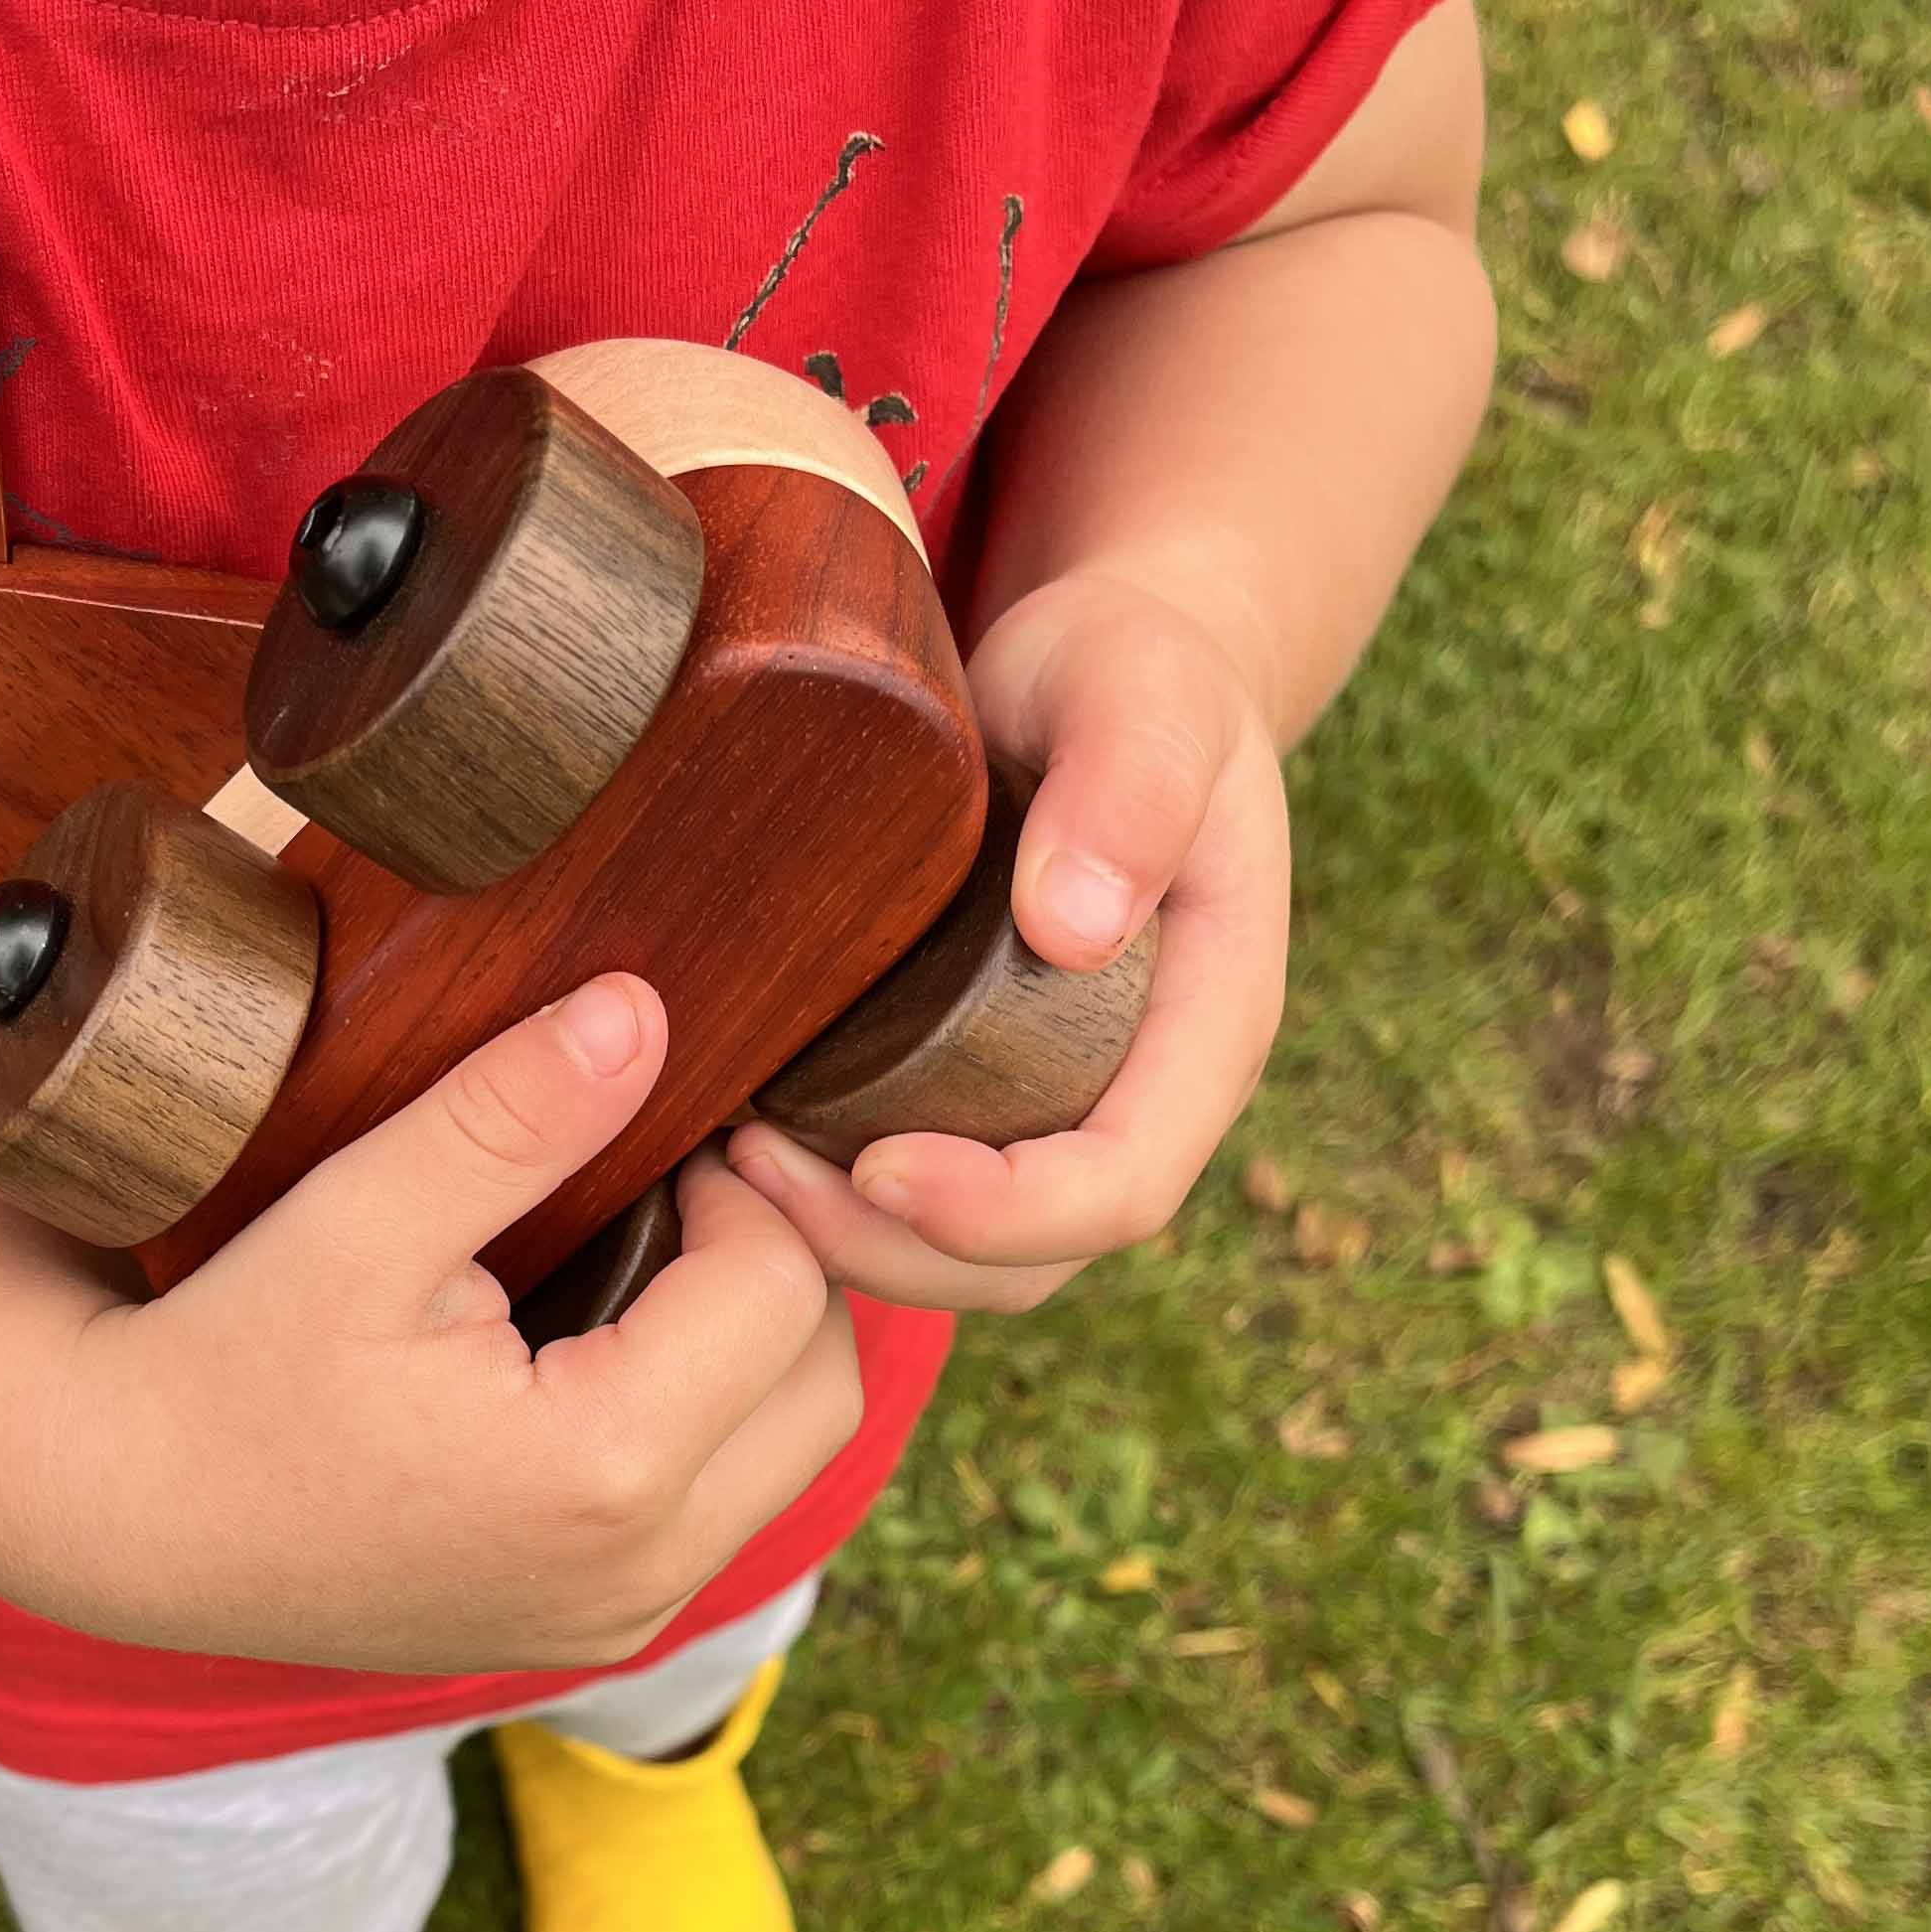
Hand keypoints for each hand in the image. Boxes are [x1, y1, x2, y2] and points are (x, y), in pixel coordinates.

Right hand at [39, 975, 860, 1674]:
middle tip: (688, 1184)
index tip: (668, 1130)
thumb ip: (513, 1115)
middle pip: (823, 1388)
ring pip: (788, 1459)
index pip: (779, 1289)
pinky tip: (619, 1346)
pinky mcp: (589, 1633)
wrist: (121, 1513)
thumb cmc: (223, 1361)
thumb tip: (646, 1011)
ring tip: (659, 1253)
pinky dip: (709, 1422)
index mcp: (602, 1472)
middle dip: (783, 1268)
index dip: (745, 1186)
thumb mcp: (360, 1219)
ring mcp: (617, 1621)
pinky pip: (719, 1514)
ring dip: (759, 1350)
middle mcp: (638, 1575)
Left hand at [725, 571, 1289, 1310]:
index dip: (1007, 1211)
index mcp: (1208, 1025)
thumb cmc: (1124, 672)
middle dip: (890, 1247)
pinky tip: (725, 1143)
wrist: (1085, 678)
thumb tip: (1075, 925)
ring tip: (722, 1167)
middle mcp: (1137, 1099)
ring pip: (958, 1258)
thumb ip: (1128, 781)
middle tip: (749, 1176)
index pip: (1126, 1182)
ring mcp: (1054, 1115)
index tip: (880, 1167)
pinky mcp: (974, 1108)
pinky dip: (818, 1205)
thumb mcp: (1140, 686)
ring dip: (839, 1241)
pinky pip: (907, 1207)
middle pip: (1028, 1259)